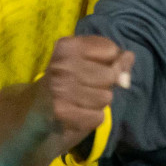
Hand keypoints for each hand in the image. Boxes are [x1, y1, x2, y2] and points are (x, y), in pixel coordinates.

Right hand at [29, 35, 134, 150]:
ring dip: (98, 103)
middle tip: (84, 88)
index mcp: (67, 46)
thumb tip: (130, 57)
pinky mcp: (61, 112)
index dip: (109, 62)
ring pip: (106, 97)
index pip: (110, 50)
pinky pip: (98, 117)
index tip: (92, 67)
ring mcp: (60, 89)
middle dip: (104, 85)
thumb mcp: (86, 64)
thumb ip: (112, 59)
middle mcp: (61, 64)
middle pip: (110, 75)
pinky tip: (76, 114)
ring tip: (79, 101)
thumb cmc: (67, 83)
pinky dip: (91, 119)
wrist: (34, 112)